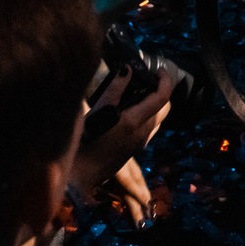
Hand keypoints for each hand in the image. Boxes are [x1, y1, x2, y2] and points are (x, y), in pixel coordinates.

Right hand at [72, 72, 175, 217]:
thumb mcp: (97, 111)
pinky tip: (127, 113)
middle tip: (148, 80)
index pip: (163, 97)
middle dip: (161, 92)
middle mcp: (142, 134)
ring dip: (153, 106)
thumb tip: (127, 70)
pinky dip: (145, 117)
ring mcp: (138, 145)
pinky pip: (147, 130)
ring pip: (156, 121)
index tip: (160, 70)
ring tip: (137, 94)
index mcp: (135, 122)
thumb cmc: (84, 142)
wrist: (78, 175)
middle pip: (164, 109)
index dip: (165, 80)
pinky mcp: (131, 151)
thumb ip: (114, 89)